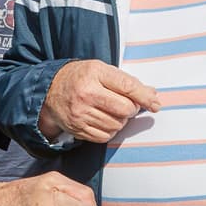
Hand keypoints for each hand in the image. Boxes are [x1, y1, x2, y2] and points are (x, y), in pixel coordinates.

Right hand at [39, 60, 159, 141]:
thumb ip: (126, 81)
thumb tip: (152, 94)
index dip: (145, 97)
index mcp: (94, 74)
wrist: (49, 91)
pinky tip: (104, 120)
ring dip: (120, 120)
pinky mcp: (77, 128)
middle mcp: (86, 94)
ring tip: (111, 111)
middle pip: (125, 109)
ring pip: (117, 124)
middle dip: (131, 109)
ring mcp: (80, 113)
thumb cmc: (80, 77)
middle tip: (126, 105)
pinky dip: (110, 130)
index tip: (156, 104)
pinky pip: (105, 136)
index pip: (128, 87)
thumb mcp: (101, 70)